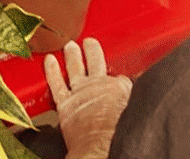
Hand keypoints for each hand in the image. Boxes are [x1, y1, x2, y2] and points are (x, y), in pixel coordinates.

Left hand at [44, 38, 131, 158]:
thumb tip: (140, 104)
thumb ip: (133, 103)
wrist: (100, 146)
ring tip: (70, 46)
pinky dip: (52, 70)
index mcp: (119, 88)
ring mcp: (80, 91)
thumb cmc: (118, 136)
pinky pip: (56, 82)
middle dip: (93, 50)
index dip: (120, 80)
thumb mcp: (135, 113)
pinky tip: (49, 60)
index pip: (121, 79)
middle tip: (91, 42)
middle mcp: (99, 85)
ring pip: (75, 67)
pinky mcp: (65, 102)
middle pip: (96, 62)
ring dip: (72, 55)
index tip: (120, 80)